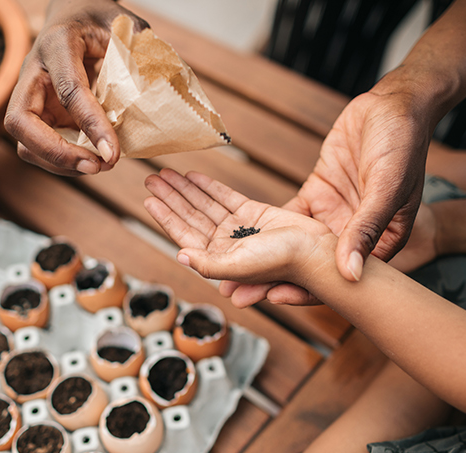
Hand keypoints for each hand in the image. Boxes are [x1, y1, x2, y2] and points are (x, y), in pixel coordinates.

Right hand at [4, 0, 147, 175]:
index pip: (69, 90)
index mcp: (57, 44)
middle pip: (21, 123)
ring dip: (61, 164)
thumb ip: (137, 47)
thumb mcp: (121, 22)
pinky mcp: (39, 116)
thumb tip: (154, 89)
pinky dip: (65, 162)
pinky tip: (94, 160)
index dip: (90, 125)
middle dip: (56, 153)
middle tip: (97, 166)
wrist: (73, 15)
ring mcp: (31, 97)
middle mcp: (32, 73)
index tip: (113, 153)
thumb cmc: (97, 18)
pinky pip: (41, 148)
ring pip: (26, 143)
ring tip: (101, 165)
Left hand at [144, 169, 333, 304]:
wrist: (316, 252)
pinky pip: (226, 197)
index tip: (148, 199)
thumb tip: (180, 256)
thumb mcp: (240, 265)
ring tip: (166, 173)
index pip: (183, 234)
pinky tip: (193, 177)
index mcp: (218, 260)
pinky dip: (209, 187)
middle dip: (170, 197)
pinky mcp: (254, 214)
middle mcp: (225, 245)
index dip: (165, 216)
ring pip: (205, 205)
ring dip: (185, 189)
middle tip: (151, 178)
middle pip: (190, 216)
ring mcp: (239, 229)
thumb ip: (208, 265)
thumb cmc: (281, 263)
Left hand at [220, 81, 431, 305]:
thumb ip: (367, 229)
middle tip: (235, 290)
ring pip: (290, 243)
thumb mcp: (387, 188)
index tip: (274, 296)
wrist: (394, 107)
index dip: (306, 290)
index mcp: (379, 243)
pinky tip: (230, 228)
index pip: (338, 277)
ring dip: (259, 254)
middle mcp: (351, 236)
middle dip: (272, 279)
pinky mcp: (314, 197)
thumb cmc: (403, 145)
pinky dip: (258, 221)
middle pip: (308, 266)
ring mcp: (330, 217)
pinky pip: (281, 215)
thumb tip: (351, 274)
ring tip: (226, 267)